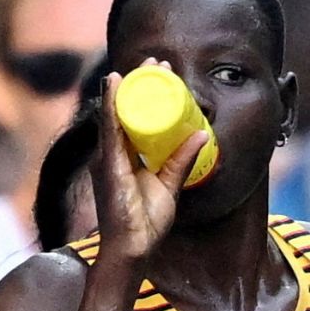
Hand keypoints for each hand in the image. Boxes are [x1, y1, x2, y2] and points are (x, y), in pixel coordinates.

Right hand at [94, 58, 209, 262]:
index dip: (145, 95)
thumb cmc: (145, 223)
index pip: (133, 119)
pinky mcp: (107, 165)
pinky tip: (115, 87)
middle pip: (123, 111)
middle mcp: (110, 155)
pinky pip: (109, 129)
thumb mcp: (170, 185)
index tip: (161, 73)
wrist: (131, 248)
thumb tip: (203, 134)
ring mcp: (106, 159)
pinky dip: (111, 106)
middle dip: (137, 84)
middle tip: (156, 62)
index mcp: (122, 158)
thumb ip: (181, 160)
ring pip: (116, 114)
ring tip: (142, 66)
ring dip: (127, 87)